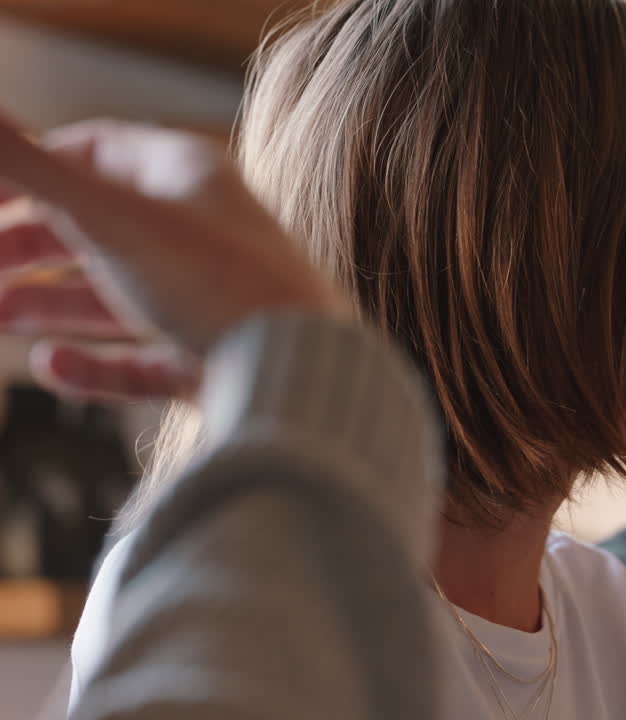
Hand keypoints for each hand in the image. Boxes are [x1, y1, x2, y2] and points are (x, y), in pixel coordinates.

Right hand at [0, 117, 344, 400]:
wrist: (297, 369)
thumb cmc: (217, 280)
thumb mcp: (110, 217)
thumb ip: (35, 171)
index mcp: (187, 178)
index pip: (98, 150)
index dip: (34, 165)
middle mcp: (201, 234)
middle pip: (98, 225)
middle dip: (30, 241)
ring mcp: (209, 302)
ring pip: (116, 297)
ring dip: (49, 302)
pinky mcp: (211, 361)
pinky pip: (141, 361)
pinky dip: (92, 365)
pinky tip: (49, 365)